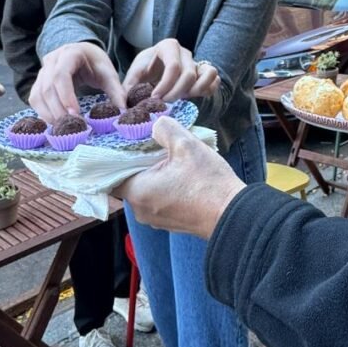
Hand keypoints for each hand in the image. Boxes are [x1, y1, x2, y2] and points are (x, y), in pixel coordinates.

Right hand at [29, 43, 124, 121]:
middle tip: (71, 126)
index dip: (66, 96)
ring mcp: (42, 70)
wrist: (84, 53)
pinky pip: (35, 98)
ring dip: (48, 114)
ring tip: (63, 128)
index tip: (75, 114)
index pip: (61, 75)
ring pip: (38, 94)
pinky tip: (54, 123)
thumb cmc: (96, 63)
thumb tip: (123, 111)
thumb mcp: (108, 73)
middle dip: (58, 109)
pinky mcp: (39, 81)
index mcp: (70, 53)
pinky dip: (42, 112)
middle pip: (48, 87)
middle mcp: (52, 60)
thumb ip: (116, 91)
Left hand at [114, 117, 244, 237]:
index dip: (119, 154)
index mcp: (138, 192)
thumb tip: (156, 124)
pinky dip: (165, 185)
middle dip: (140, 161)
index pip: (113, 172)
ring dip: (155, 173)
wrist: (233, 214)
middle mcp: (141, 210)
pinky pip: (158, 199)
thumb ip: (164, 128)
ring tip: (172, 157)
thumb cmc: (208, 183)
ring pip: (146, 189)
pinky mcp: (170, 222)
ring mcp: (156, 219)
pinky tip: (181, 173)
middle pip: (130, 180)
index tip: (130, 139)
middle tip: (155, 143)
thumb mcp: (186, 145)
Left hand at [122, 39, 220, 102]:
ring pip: (208, 74)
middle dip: (177, 92)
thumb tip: (124, 105)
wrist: (156, 68)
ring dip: (196, 90)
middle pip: (189, 74)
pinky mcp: (204, 73)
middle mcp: (185, 53)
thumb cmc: (146, 68)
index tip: (155, 98)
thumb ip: (129, 87)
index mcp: (168, 46)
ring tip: (182, 99)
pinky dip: (208, 89)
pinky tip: (193, 97)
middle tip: (164, 103)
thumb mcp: (134, 74)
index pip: (173, 66)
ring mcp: (197, 62)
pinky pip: (215, 80)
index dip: (165, 85)